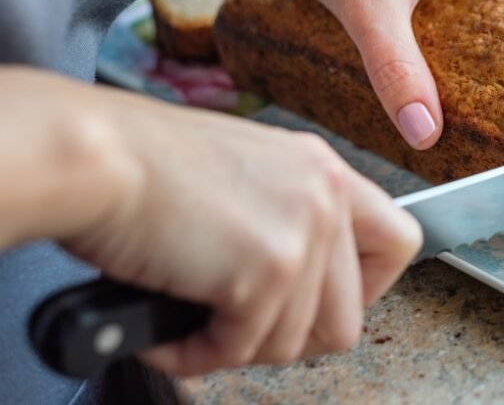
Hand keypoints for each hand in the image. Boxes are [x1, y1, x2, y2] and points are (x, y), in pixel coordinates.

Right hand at [0, 70, 421, 375]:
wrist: (97, 155)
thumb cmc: (147, 166)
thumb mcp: (248, 177)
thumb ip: (288, 220)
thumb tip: (299, 288)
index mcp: (324, 169)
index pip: (399, 241)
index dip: (364, 290)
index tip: (318, 304)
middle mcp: (327, 195)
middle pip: (350, 315)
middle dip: (290, 339)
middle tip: (238, 328)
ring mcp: (303, 232)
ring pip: (298, 343)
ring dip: (237, 347)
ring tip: (191, 322)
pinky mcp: (268, 270)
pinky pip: (242, 350)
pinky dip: (196, 354)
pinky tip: (165, 330)